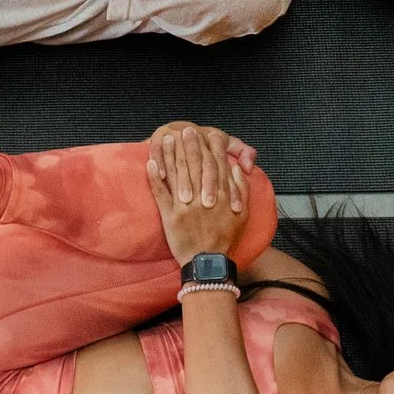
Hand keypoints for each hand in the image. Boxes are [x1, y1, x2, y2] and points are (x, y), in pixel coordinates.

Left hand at [147, 121, 251, 264]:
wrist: (208, 263)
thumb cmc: (225, 238)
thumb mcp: (243, 214)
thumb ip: (242, 189)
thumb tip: (235, 168)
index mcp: (223, 195)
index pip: (215, 164)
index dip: (208, 146)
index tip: (203, 133)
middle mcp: (205, 197)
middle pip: (195, 164)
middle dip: (188, 145)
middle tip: (183, 130)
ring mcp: (186, 206)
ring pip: (177, 174)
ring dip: (170, 154)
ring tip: (165, 138)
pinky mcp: (170, 216)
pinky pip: (161, 193)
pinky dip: (155, 177)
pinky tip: (150, 162)